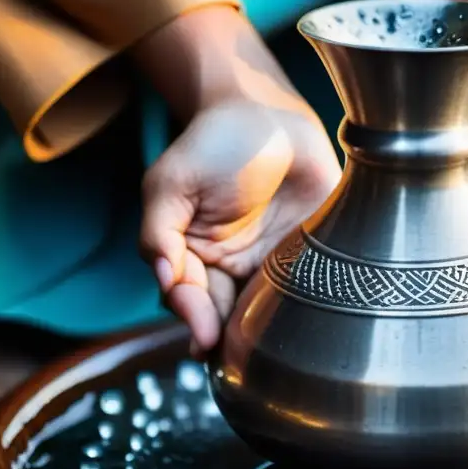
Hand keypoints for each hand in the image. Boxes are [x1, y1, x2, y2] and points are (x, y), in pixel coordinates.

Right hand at [137, 9, 340, 351]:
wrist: (270, 116)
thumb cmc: (214, 144)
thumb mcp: (173, 182)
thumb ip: (159, 232)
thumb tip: (162, 279)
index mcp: (191, 256)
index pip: (187, 299)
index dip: (194, 318)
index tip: (204, 337)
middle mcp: (230, 268)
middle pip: (224, 316)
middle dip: (227, 337)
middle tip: (232, 352)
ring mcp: (270, 266)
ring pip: (262, 313)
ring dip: (262, 333)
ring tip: (265, 352)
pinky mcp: (308, 258)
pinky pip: (306, 291)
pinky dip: (304, 310)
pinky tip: (303, 325)